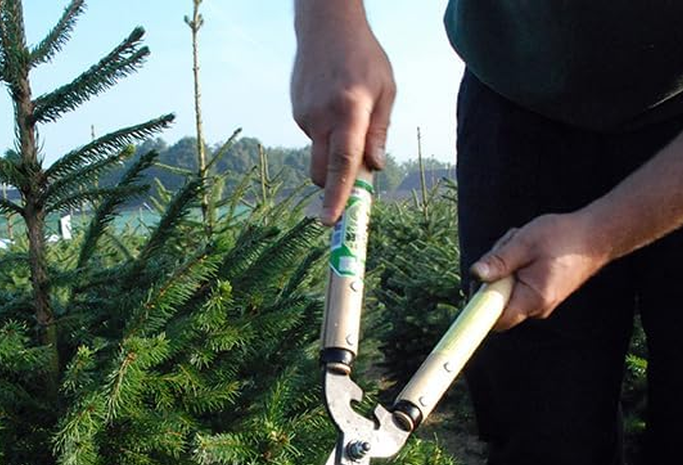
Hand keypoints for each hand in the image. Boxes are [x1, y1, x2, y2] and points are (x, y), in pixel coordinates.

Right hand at [291, 3, 394, 223]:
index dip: (338, 195)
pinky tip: (333, 104)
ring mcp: (305, 116)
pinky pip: (313, 136)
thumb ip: (379, 132)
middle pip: (322, 171)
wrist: (326, 26)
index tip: (332, 220)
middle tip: (353, 178)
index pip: (343, 163)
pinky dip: (326, 132)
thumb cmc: (363, 57)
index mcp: (349, 111)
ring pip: (319, 153)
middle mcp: (322, 117)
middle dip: (333, 184)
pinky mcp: (297, 113)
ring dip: (334, 150)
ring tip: (348, 112)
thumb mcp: (386, 90)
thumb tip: (375, 168)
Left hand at [471, 212, 612, 330]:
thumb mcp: (525, 243)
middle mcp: (536, 307)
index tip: (476, 286)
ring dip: (505, 267)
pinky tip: (527, 250)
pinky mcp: (541, 293)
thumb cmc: (563, 237)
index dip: (479, 307)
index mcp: (532, 299)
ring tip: (521, 244)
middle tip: (506, 248)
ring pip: (507, 290)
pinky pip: (518, 284)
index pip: (496, 320)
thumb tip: (475, 275)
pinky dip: (516, 267)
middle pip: (497, 301)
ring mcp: (539, 302)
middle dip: (494, 275)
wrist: (596, 236)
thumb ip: (499, 261)